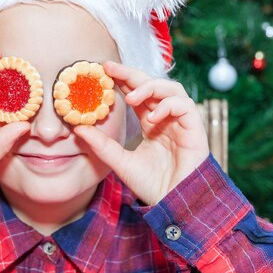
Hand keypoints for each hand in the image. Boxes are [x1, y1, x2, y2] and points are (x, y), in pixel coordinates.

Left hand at [74, 61, 209, 205]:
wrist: (174, 203)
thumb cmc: (152, 185)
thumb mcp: (120, 162)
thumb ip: (101, 145)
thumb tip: (77, 128)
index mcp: (150, 122)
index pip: (136, 93)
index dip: (122, 79)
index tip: (103, 70)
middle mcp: (166, 118)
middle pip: (152, 85)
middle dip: (131, 74)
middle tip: (111, 69)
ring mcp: (181, 122)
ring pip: (172, 89)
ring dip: (150, 87)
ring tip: (131, 98)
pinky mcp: (195, 129)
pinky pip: (185, 106)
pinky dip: (168, 106)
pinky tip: (153, 117)